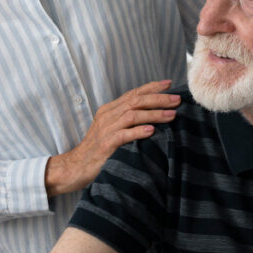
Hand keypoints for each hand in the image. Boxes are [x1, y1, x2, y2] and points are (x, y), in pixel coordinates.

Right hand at [45, 80, 180, 195]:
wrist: (75, 167)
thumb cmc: (97, 150)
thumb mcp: (111, 130)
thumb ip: (127, 121)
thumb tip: (153, 116)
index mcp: (109, 110)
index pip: (133, 93)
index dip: (151, 87)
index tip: (169, 84)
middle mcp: (107, 116)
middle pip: (135, 101)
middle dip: (158, 99)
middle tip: (177, 100)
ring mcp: (105, 130)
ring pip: (132, 115)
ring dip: (154, 114)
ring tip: (171, 115)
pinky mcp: (105, 145)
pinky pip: (123, 135)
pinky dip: (138, 131)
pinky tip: (152, 131)